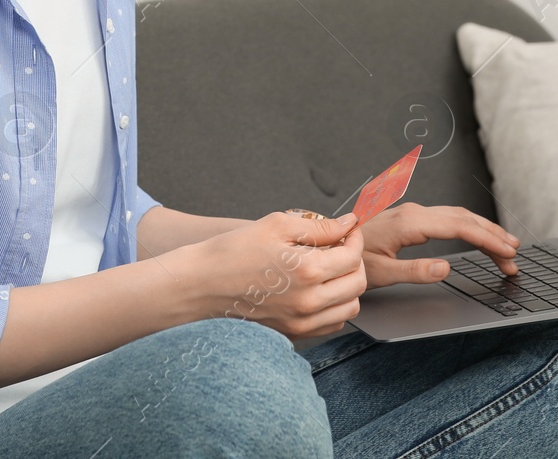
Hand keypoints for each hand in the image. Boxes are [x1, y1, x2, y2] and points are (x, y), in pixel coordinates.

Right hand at [177, 211, 366, 340]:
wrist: (200, 286)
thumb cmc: (232, 252)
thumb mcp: (276, 225)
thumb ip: (318, 226)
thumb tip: (347, 224)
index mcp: (307, 271)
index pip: (352, 256)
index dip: (353, 238)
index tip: (347, 230)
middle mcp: (309, 302)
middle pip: (357, 284)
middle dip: (355, 260)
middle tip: (340, 246)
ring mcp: (301, 323)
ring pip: (349, 308)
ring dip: (347, 286)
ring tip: (330, 268)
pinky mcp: (292, 334)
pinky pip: (331, 324)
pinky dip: (334, 306)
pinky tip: (318, 289)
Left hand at [358, 202, 520, 288]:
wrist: (330, 245)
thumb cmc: (352, 259)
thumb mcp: (381, 272)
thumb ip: (415, 271)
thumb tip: (447, 268)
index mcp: (411, 222)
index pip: (460, 227)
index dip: (488, 240)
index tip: (508, 254)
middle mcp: (415, 212)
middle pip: (465, 219)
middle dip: (493, 236)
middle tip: (514, 257)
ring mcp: (413, 213)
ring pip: (458, 216)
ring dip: (484, 230)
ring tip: (506, 247)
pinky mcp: (411, 218)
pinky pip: (448, 218)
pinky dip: (469, 227)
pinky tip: (478, 236)